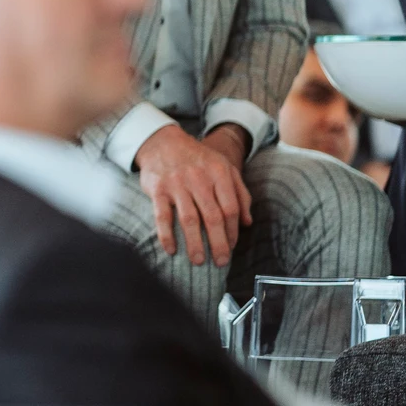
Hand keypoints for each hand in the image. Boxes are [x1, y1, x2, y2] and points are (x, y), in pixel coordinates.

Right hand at [133, 123, 252, 266]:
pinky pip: (162, 216)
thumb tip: (247, 223)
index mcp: (219, 174)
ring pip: (189, 219)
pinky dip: (166, 235)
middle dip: (218, 243)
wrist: (163, 142)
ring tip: (198, 261)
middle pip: (212, 217)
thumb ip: (240, 194)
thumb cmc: (198, 160)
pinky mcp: (157, 189)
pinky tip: (171, 249)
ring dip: (194, 243)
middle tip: (221, 262)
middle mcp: (199, 178)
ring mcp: (177, 184)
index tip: (232, 247)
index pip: (231, 208)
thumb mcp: (224, 169)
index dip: (233, 231)